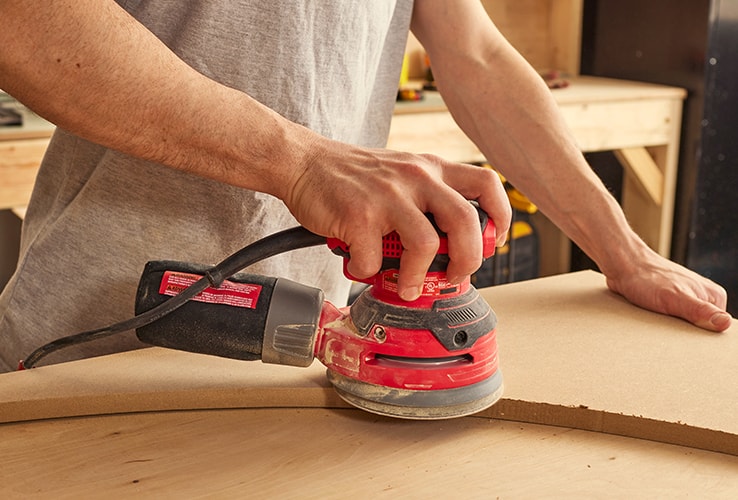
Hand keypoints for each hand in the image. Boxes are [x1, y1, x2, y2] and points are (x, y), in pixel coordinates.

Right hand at [282, 138, 511, 300]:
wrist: (303, 162)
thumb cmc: (353, 176)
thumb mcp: (401, 174)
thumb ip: (427, 198)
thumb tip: (451, 245)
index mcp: (431, 168)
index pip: (487, 183)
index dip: (501, 216)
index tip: (493, 242)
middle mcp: (416, 177)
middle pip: (466, 221)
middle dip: (468, 259)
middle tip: (455, 276)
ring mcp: (387, 196)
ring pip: (426, 245)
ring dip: (418, 277)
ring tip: (408, 288)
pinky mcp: (358, 215)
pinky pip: (375, 259)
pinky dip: (368, 271)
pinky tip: (360, 265)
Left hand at [605, 250, 731, 331]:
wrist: (621, 266)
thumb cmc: (647, 278)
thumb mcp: (675, 298)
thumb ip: (700, 311)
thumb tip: (724, 323)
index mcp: (714, 296)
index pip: (718, 329)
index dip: (703, 339)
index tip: (686, 339)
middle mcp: (702, 298)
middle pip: (701, 330)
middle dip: (686, 336)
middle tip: (669, 333)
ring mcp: (686, 301)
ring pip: (684, 327)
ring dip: (672, 331)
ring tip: (659, 326)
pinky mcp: (669, 304)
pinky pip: (670, 322)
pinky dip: (662, 326)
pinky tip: (653, 324)